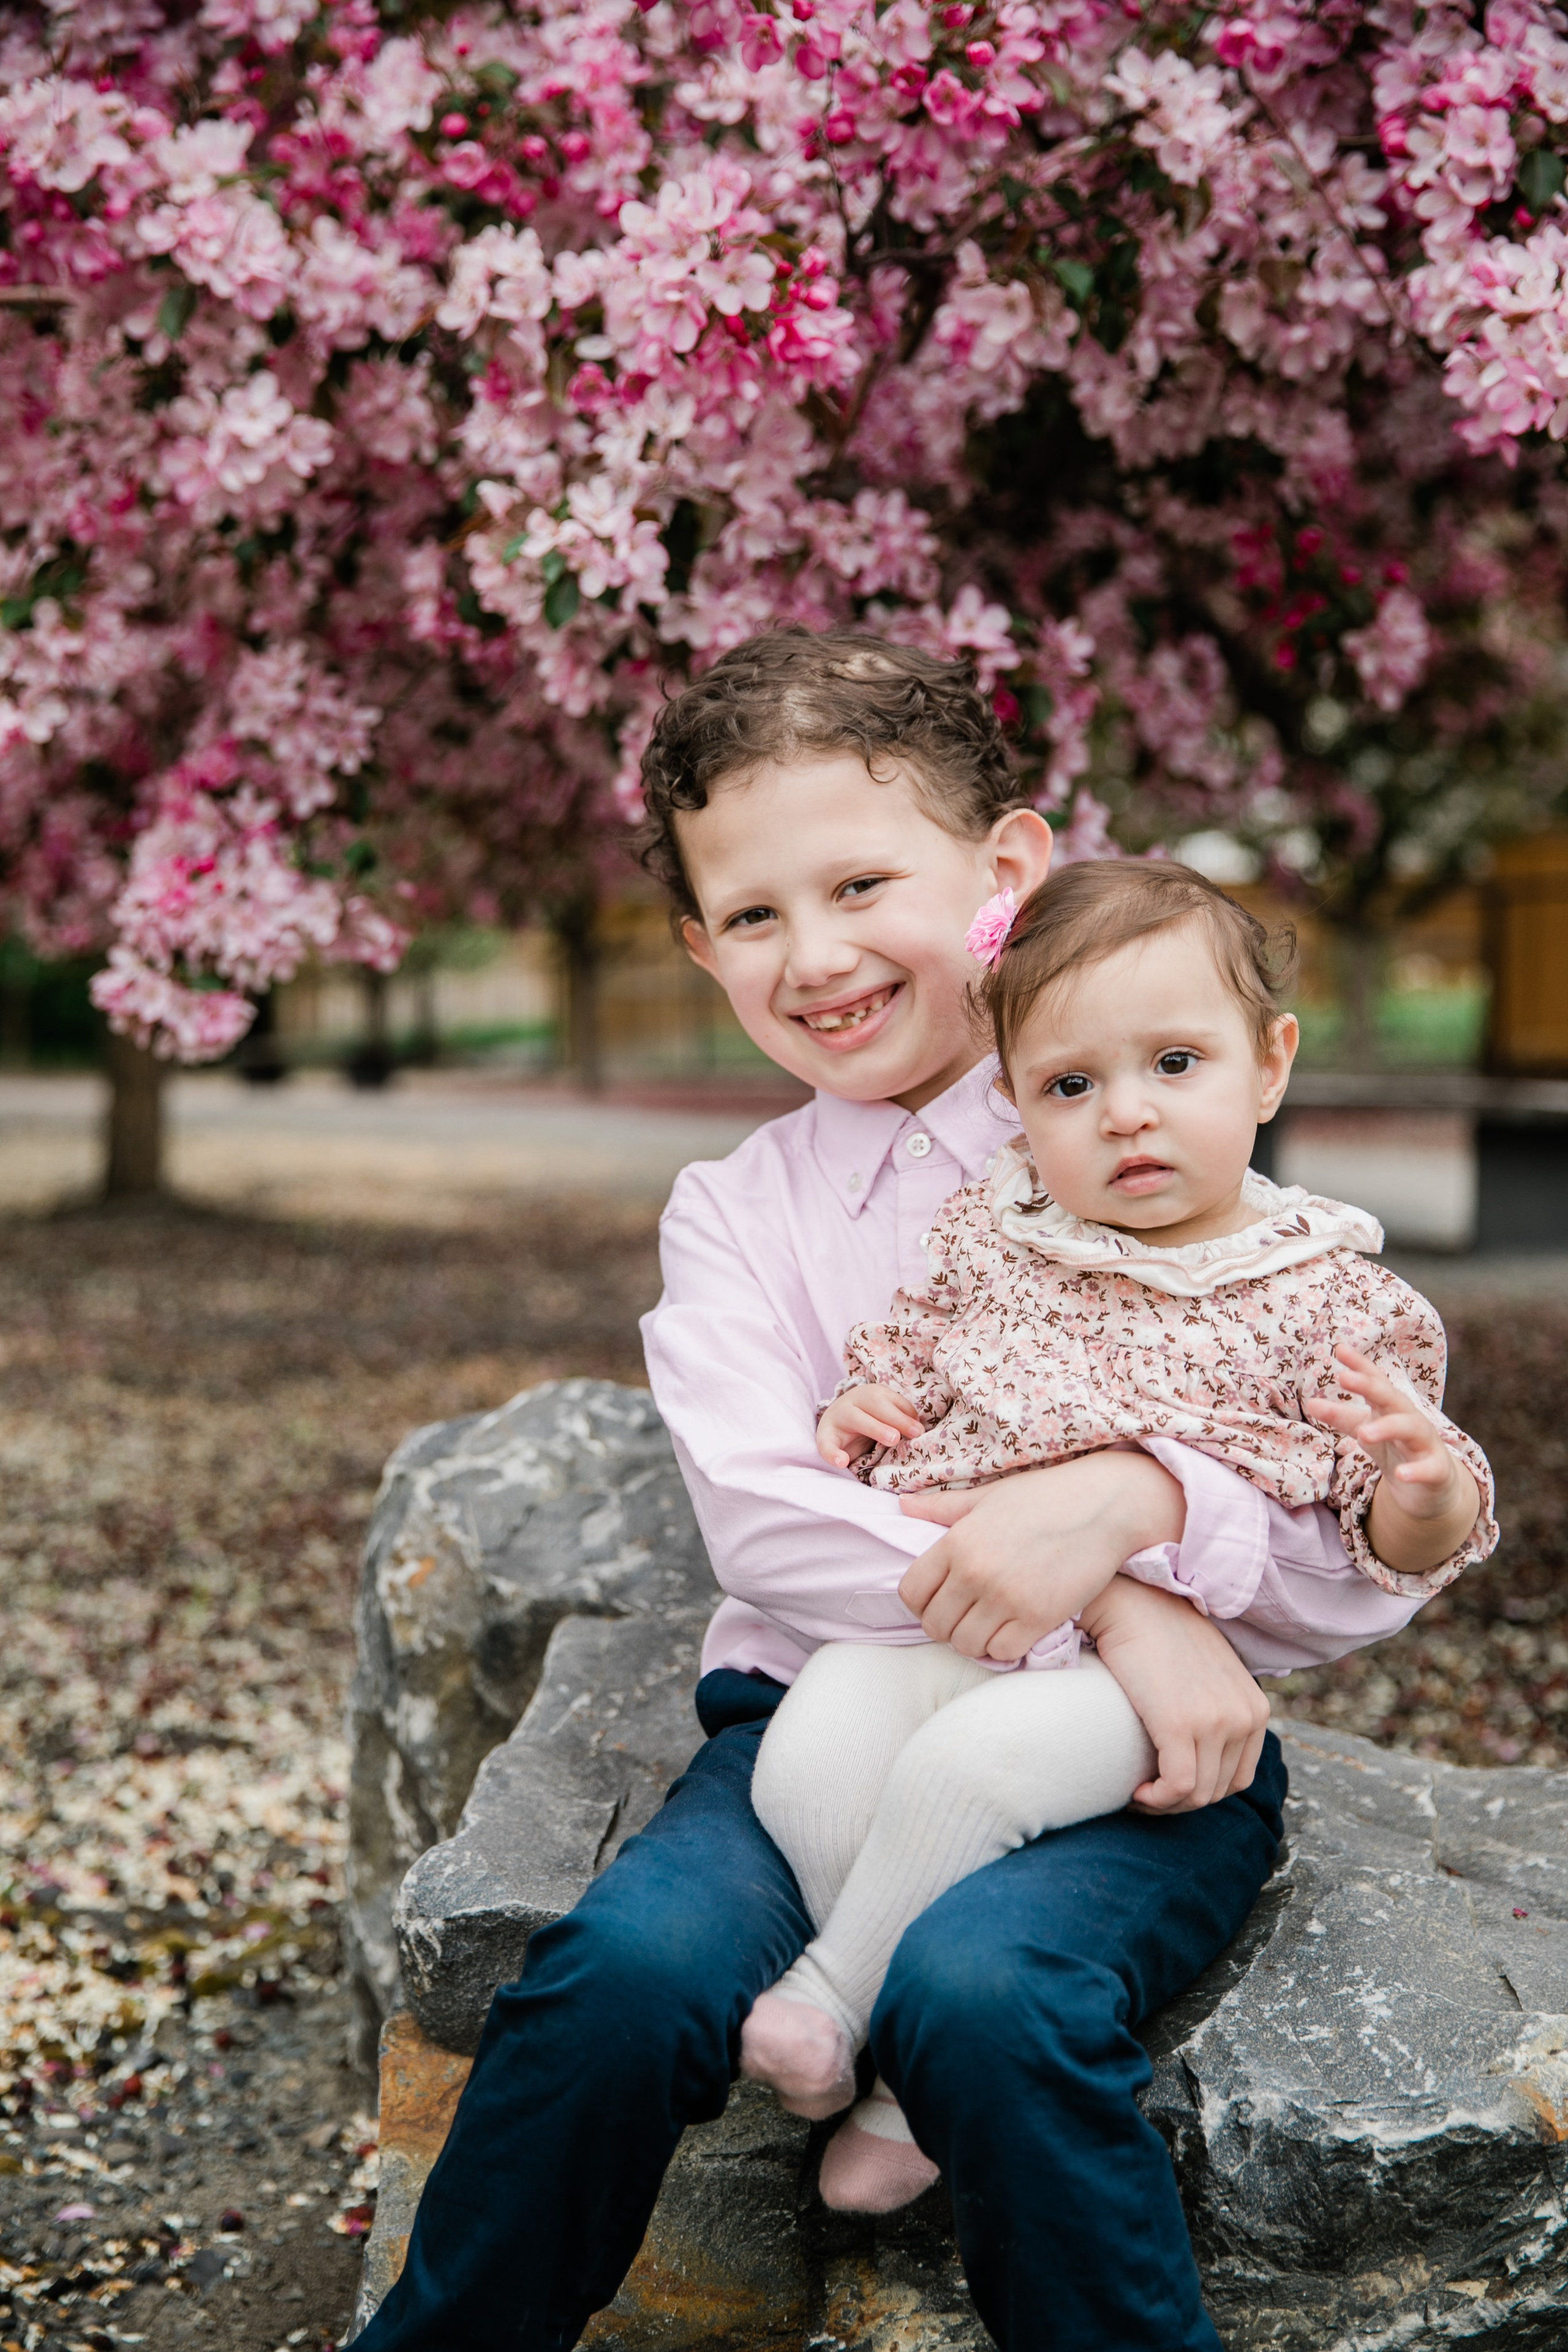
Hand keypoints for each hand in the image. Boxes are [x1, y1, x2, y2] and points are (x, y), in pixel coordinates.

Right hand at [816, 1383, 924, 1468]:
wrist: (835, 1419)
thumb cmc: (868, 1417)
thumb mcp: (885, 1412)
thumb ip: (902, 1416)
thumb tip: (918, 1429)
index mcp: (870, 1394)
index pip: (889, 1402)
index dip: (904, 1416)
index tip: (919, 1432)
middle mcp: (853, 1401)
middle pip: (874, 1404)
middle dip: (892, 1419)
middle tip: (904, 1435)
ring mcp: (838, 1417)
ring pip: (854, 1418)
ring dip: (874, 1428)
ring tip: (892, 1440)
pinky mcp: (825, 1436)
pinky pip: (826, 1444)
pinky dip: (832, 1454)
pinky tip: (842, 1462)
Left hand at [895, 1451, 1184, 1661]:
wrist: (1105, 1505)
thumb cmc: (1045, 1496)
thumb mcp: (988, 1496)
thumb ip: (942, 1507)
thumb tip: (902, 1505)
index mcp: (957, 1541)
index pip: (911, 1592)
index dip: (921, 1601)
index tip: (940, 1598)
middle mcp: (975, 1572)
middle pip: (935, 1625)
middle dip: (946, 1624)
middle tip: (966, 1613)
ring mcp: (1007, 1598)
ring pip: (966, 1645)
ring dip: (973, 1639)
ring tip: (989, 1622)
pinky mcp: (1039, 1618)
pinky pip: (1002, 1652)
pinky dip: (1004, 1646)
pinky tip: (1014, 1629)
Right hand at [1079, 1578, 1269, 1812]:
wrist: (1133, 1604)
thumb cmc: (1161, 1636)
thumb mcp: (1209, 1674)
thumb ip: (1218, 1707)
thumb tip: (1202, 1749)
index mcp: (1255, 1708)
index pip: (1238, 1778)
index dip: (1202, 1791)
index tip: (1168, 1785)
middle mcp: (1244, 1717)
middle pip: (1217, 1790)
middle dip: (1181, 1801)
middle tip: (1147, 1791)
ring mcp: (1216, 1722)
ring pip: (1197, 1795)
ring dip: (1166, 1804)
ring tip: (1139, 1791)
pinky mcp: (1181, 1724)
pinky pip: (1177, 1786)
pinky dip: (1156, 1799)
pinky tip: (1136, 1790)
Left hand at [1310, 1345, 1479, 1575]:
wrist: (1432, 1486)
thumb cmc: (1396, 1450)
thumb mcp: (1366, 1430)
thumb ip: (1342, 1417)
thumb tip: (1311, 1403)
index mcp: (1391, 1407)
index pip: (1376, 1381)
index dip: (1360, 1365)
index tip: (1339, 1349)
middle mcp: (1410, 1418)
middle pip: (1392, 1397)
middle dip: (1370, 1386)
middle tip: (1343, 1377)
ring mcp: (1426, 1443)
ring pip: (1411, 1428)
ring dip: (1388, 1428)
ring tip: (1363, 1434)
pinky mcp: (1437, 1470)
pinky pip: (1429, 1468)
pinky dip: (1416, 1470)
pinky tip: (1402, 1474)